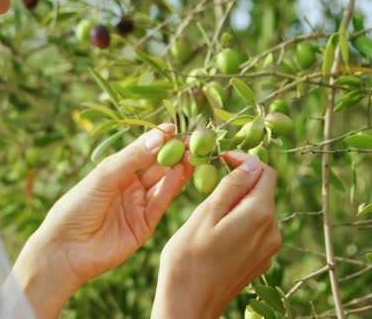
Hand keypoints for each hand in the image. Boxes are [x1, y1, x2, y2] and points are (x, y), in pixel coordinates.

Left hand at [13, 124, 193, 317]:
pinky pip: (160, 202)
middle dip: (174, 153)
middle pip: (157, 166)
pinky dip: (171, 187)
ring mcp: (138, 205)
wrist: (66, 249)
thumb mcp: (103, 177)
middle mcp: (130, 186)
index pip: (142, 151)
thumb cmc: (76, 207)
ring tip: (192, 153)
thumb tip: (159, 136)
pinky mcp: (144, 225)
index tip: (175, 128)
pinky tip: (180, 172)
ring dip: (178, 168)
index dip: (158, 140)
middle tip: (193, 140)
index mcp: (116, 171)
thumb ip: (131, 158)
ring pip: (163, 183)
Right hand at [152, 151, 281, 318]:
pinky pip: (254, 230)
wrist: (188, 304)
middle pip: (262, 191)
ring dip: (237, 202)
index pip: (265, 172)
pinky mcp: (259, 261)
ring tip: (208, 208)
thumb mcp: (205, 215)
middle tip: (209, 182)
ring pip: (257, 211)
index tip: (221, 157)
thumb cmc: (188, 258)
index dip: (244, 160)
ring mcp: (267, 249)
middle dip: (239, 180)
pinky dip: (238, 221)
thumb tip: (251, 163)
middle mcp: (272, 232)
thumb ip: (231, 187)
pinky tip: (215, 230)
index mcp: (260, 215)